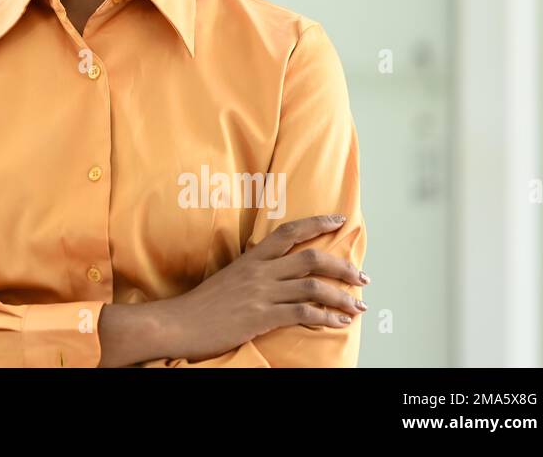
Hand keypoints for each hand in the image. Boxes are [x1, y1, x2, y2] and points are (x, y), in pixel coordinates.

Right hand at [150, 214, 368, 362]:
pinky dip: (327, 317)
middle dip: (343, 266)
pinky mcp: (262, 316)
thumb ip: (253, 272)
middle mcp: (260, 271)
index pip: (289, 231)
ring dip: (343, 296)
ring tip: (360, 305)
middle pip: (311, 258)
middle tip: (363, 276)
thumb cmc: (203, 304)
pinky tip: (339, 322)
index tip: (340, 220)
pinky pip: (304, 313)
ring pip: (313, 286)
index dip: (317, 223)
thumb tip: (275, 271)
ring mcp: (262, 293)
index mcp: (251, 258)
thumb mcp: (229, 278)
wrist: (179, 322)